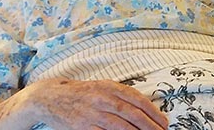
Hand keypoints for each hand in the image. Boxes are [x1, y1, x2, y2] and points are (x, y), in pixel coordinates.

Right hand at [0, 78, 167, 129]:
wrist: (50, 97)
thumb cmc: (81, 93)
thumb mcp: (103, 87)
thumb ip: (122, 95)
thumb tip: (145, 107)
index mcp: (110, 87)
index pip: (138, 100)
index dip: (153, 112)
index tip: (163, 121)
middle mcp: (103, 98)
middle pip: (132, 114)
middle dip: (150, 125)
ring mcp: (92, 113)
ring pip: (121, 126)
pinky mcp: (82, 127)